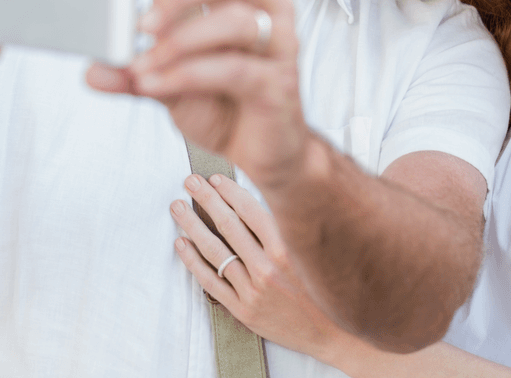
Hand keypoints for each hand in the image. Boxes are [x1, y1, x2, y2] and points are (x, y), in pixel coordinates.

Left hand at [87, 0, 309, 185]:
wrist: (265, 156)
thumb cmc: (224, 107)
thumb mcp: (171, 86)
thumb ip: (135, 75)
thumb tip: (93, 70)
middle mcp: (268, 12)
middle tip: (141, 21)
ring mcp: (279, 47)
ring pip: (233, 21)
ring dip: (179, 40)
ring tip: (142, 65)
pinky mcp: (278, 84)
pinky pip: (233, 69)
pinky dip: (187, 74)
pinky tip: (156, 86)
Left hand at [171, 173, 343, 361]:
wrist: (332, 332)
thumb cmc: (324, 289)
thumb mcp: (312, 252)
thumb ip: (288, 228)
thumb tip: (268, 197)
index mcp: (288, 248)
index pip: (251, 210)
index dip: (230, 191)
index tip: (216, 178)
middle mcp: (268, 267)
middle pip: (228, 225)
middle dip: (206, 198)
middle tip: (190, 181)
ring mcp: (253, 289)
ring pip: (213, 250)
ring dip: (192, 224)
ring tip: (178, 206)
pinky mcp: (242, 309)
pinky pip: (210, 281)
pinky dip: (192, 261)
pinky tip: (182, 243)